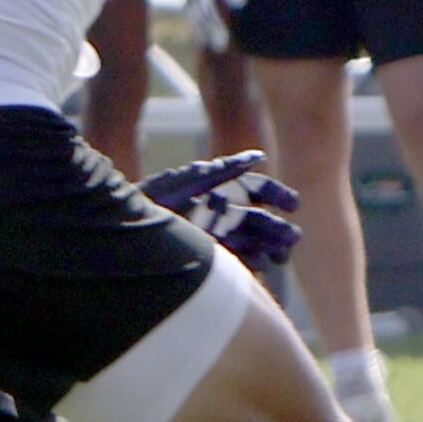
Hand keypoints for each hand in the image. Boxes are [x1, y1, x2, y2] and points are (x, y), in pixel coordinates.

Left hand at [139, 149, 301, 269]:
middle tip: (291, 238)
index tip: (293, 204)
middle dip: (279, 229)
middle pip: (262, 221)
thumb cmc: (158, 196)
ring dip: (271, 248)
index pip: (259, 190)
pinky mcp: (211, 256)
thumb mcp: (191, 179)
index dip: (278, 195)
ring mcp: (219, 236)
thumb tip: (260, 157)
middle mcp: (224, 213)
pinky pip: (238, 261)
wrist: (129, 225)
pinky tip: (259, 264)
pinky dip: (251, 262)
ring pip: (255, 243)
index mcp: (223, 190)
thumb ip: (225, 169)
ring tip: (279, 255)